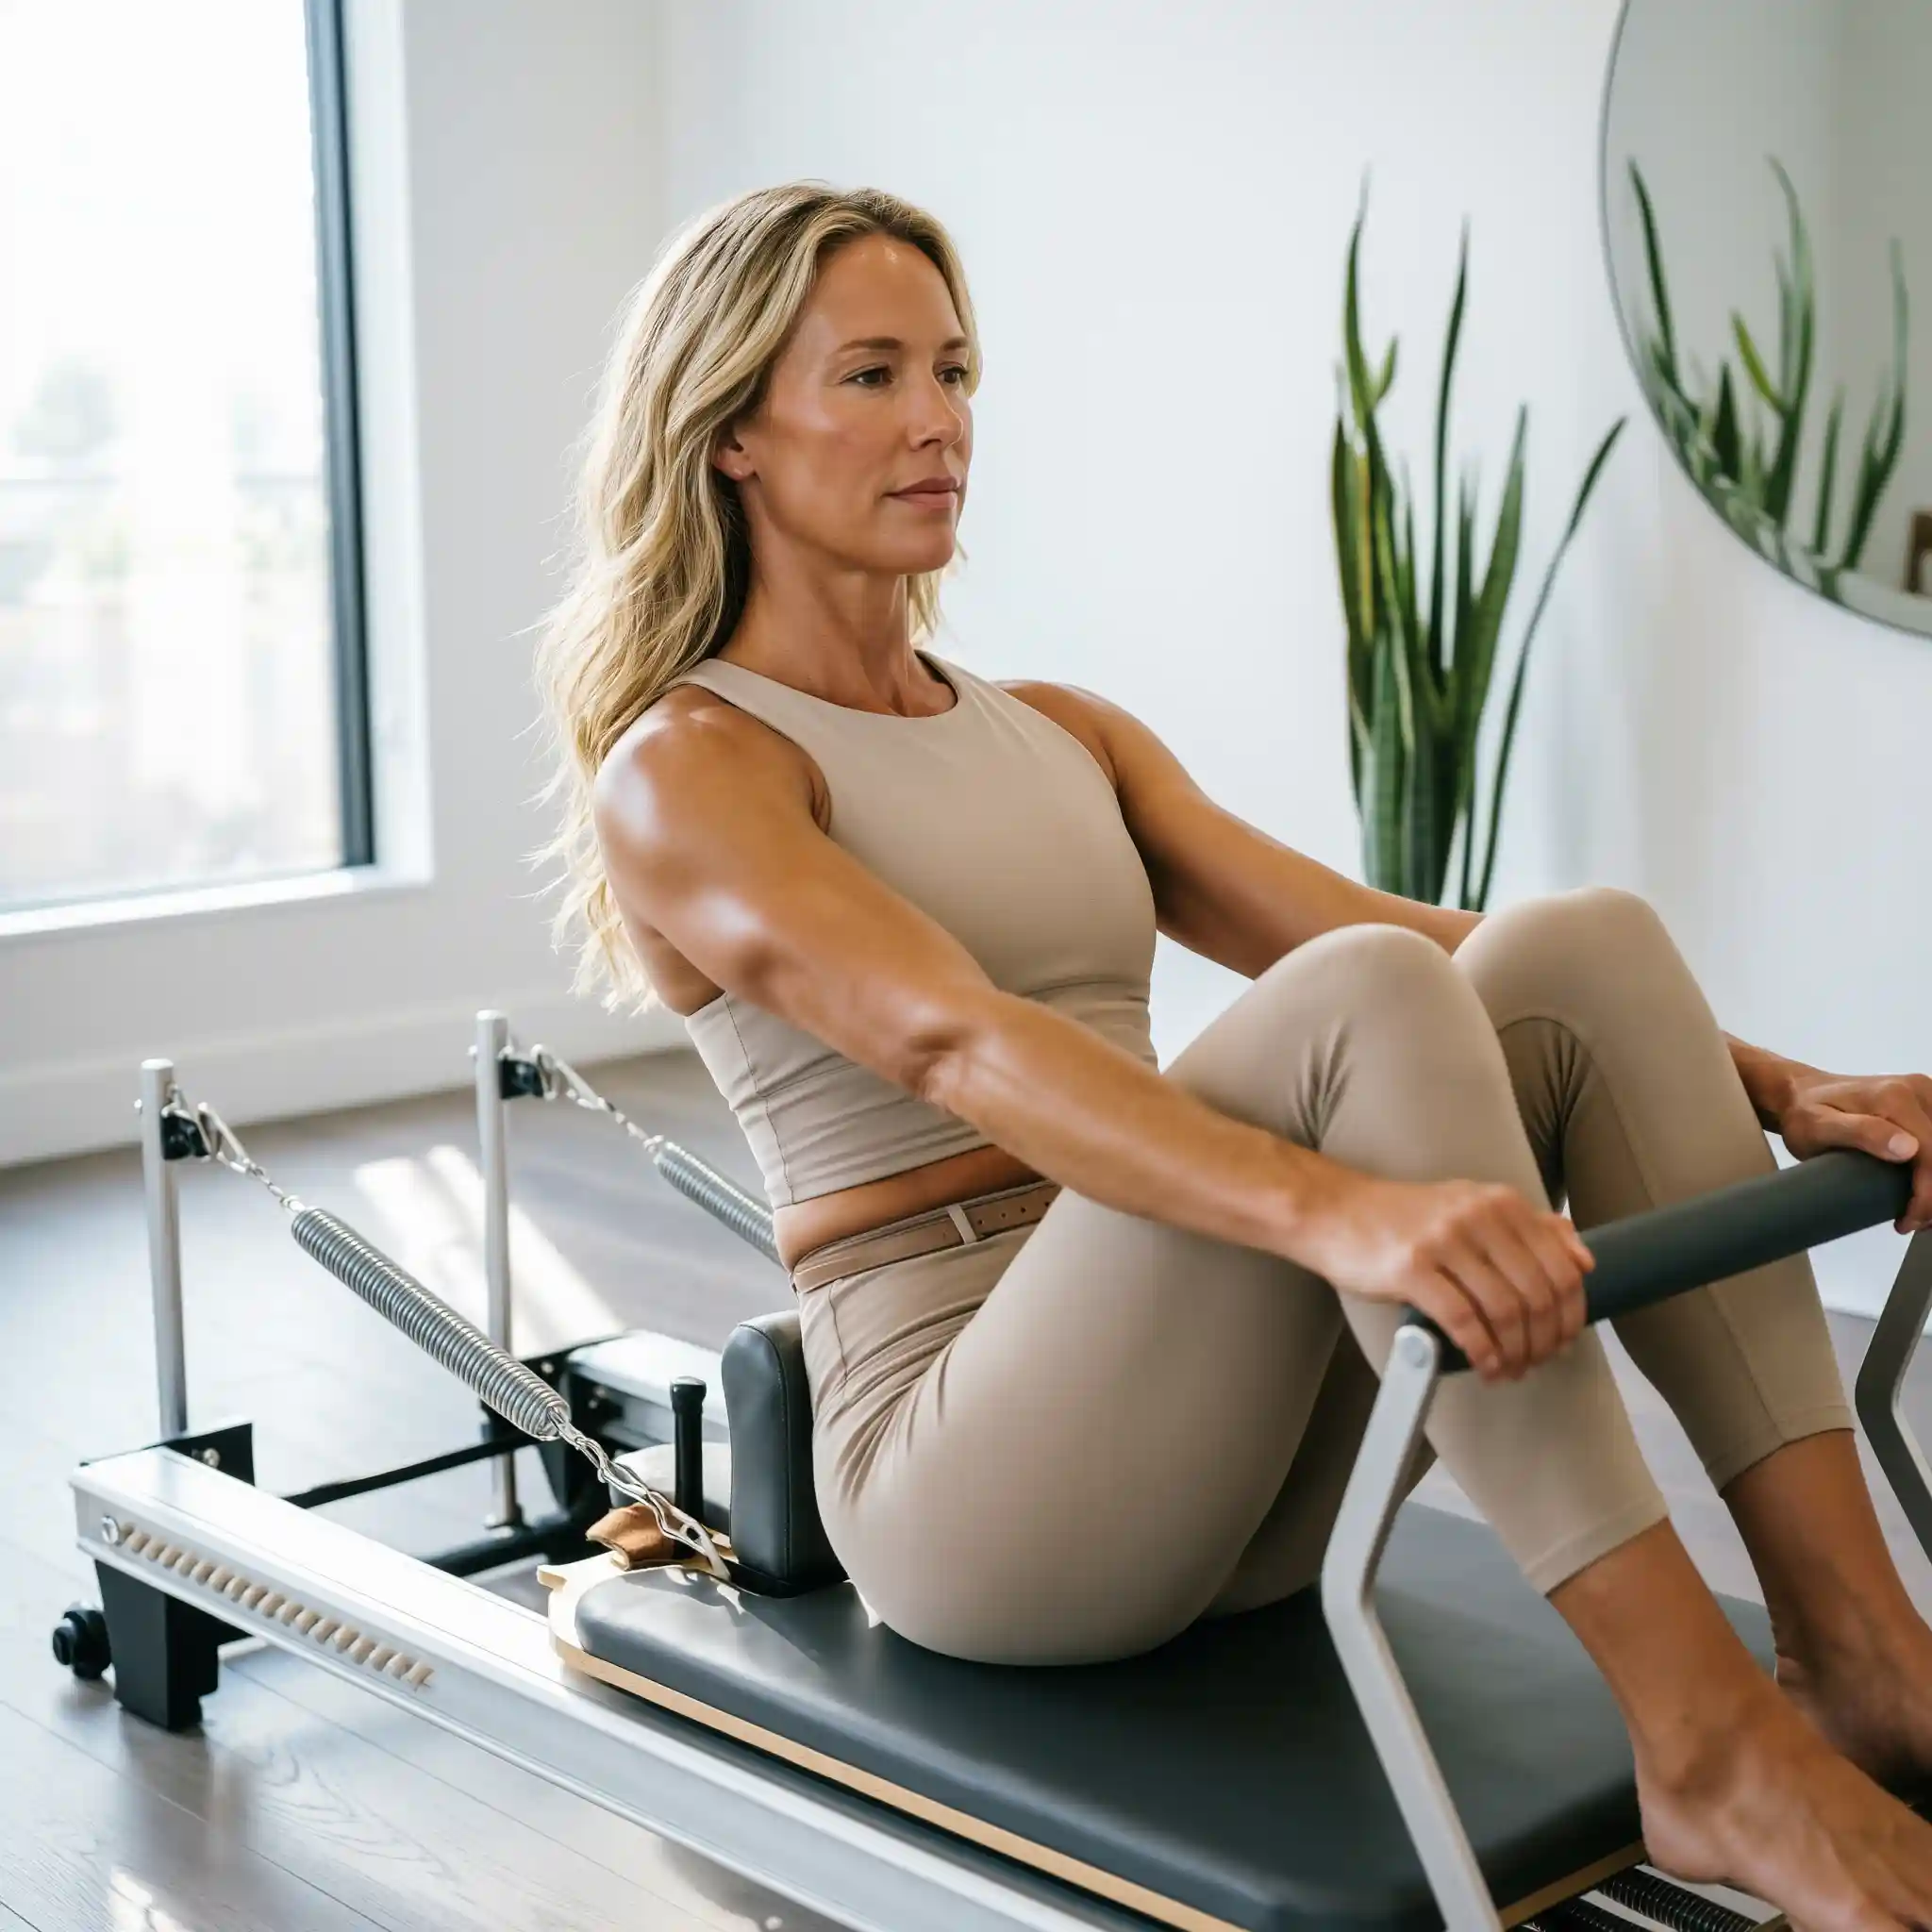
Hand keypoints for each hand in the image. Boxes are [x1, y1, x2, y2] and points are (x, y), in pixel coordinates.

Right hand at [1295, 1173, 1593, 1382]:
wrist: (1334, 1212)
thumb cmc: (1403, 1219)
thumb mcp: (1470, 1207)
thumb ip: (1527, 1228)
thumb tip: (1583, 1260)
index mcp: (1500, 1202)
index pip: (1561, 1267)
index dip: (1570, 1314)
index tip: (1562, 1339)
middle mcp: (1478, 1216)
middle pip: (1538, 1294)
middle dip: (1544, 1340)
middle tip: (1536, 1363)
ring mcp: (1444, 1240)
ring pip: (1506, 1311)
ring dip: (1516, 1353)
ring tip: (1509, 1370)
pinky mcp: (1411, 1268)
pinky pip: (1464, 1321)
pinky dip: (1483, 1353)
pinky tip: (1485, 1366)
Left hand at [1775, 1069, 1931, 1233]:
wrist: (1800, 1092)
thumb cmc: (1803, 1115)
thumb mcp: (1819, 1127)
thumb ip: (1861, 1133)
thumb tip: (1909, 1149)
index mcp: (1895, 1097)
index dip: (1927, 1195)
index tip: (1907, 1221)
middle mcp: (1917, 1090)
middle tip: (1910, 1220)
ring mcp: (1925, 1093)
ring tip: (1916, 1207)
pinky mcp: (1926, 1101)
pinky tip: (1922, 1185)